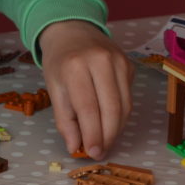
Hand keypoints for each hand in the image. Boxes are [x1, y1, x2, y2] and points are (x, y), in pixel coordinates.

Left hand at [38, 20, 133, 159]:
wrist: (72, 31)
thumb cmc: (60, 62)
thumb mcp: (54, 89)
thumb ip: (65, 119)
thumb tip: (75, 146)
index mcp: (76, 66)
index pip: (88, 107)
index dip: (93, 134)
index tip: (93, 152)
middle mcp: (101, 61)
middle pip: (112, 108)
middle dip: (108, 136)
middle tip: (101, 151)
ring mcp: (119, 61)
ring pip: (125, 106)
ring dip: (116, 129)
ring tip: (105, 140)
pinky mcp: (130, 65)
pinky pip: (129, 97)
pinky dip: (121, 114)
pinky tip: (110, 120)